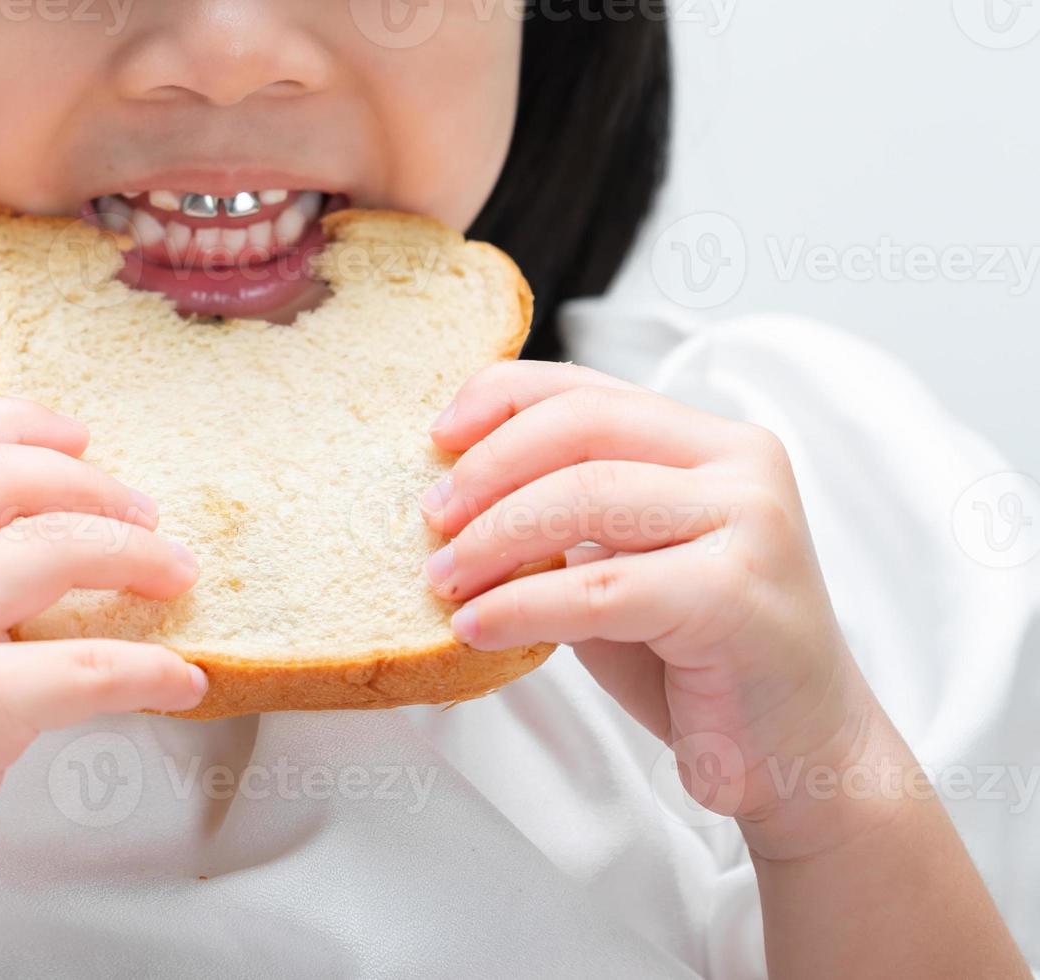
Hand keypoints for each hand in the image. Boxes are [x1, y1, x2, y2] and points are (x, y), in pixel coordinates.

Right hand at [0, 397, 204, 975]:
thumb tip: (32, 518)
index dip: (28, 426)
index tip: (82, 439)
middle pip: (11, 480)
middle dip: (98, 489)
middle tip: (146, 516)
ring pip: (58, 550)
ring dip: (138, 557)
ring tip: (173, 577)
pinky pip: (89, 668)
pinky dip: (151, 669)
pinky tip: (179, 679)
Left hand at [417, 361, 886, 858]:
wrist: (797, 751)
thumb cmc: (699, 658)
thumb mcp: (623, 564)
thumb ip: (567, 516)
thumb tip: (450, 493)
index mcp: (713, 443)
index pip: (588, 390)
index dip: (500, 400)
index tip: (435, 435)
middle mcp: (741, 465)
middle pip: (581, 429)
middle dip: (487, 471)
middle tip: (430, 520)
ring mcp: (749, 523)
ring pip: (584, 498)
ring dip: (493, 540)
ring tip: (444, 581)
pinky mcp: (735, 594)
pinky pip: (598, 588)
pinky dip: (521, 605)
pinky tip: (476, 627)